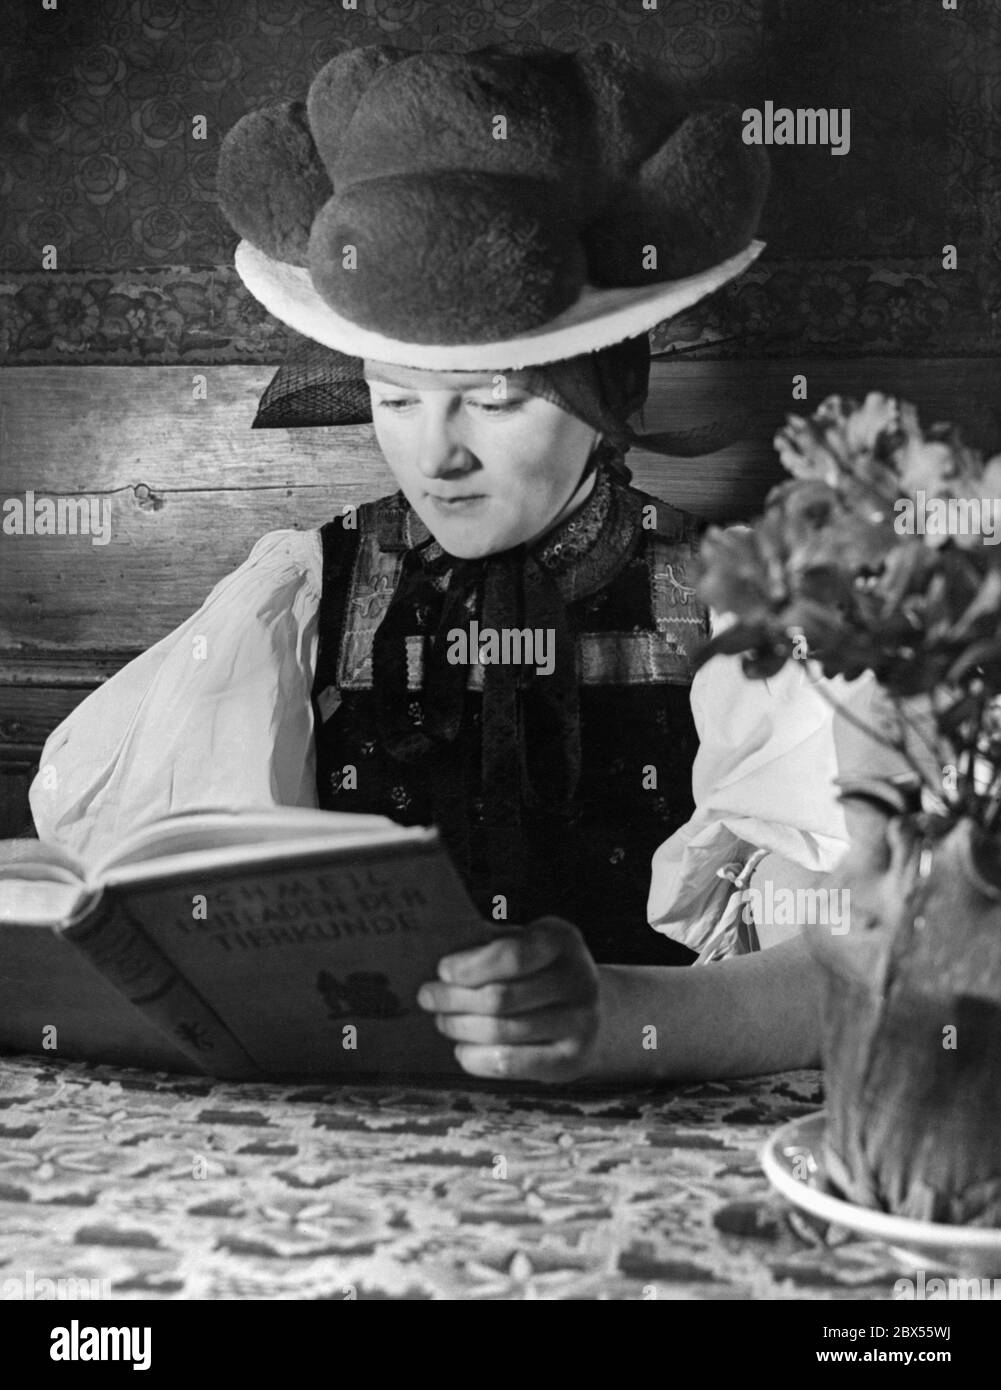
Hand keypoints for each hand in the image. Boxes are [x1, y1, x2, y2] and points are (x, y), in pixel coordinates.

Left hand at [417, 917, 599, 1083]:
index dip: (471, 966)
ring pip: (501, 1031)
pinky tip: (462, 1048)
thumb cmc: (537, 971)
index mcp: (562, 941)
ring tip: (443, 1020)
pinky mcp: (572, 1060)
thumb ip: (486, 945)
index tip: (442, 971)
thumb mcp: (521, 943)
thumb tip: (436, 949)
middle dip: (454, 998)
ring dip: (460, 1027)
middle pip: (501, 997)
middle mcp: (580, 980)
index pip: (512, 956)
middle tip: (428, 997)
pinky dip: (476, 1057)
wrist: (588, 1013)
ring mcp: (582, 1023)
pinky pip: (510, 1063)